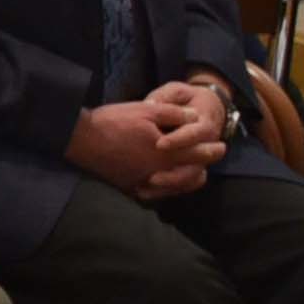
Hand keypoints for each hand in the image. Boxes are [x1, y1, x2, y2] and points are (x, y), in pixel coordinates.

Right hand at [66, 100, 215, 199]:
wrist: (81, 140)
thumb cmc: (114, 122)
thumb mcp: (147, 109)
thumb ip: (174, 114)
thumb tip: (195, 117)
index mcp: (166, 153)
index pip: (199, 154)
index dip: (213, 150)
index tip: (222, 146)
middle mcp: (159, 173)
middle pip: (191, 175)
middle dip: (205, 166)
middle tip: (211, 158)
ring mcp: (144, 183)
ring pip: (177, 188)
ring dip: (189, 180)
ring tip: (196, 172)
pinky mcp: (130, 188)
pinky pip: (156, 194)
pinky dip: (168, 189)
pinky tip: (168, 182)